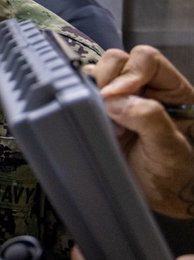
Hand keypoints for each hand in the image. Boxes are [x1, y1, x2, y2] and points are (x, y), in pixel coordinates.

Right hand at [88, 46, 193, 217]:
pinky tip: (95, 123)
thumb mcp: (170, 148)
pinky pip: (85, 96)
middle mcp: (146, 90)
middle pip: (119, 61)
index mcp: (172, 91)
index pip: (147, 60)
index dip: (130, 72)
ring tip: (105, 120)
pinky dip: (82, 103)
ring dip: (94, 92)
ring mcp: (122, 102)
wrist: (163, 199)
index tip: (116, 95)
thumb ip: (150, 119)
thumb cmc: (178, 176)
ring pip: (98, 74)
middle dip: (106, 79)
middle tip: (105, 105)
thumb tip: (116, 100)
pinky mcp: (103, 115)